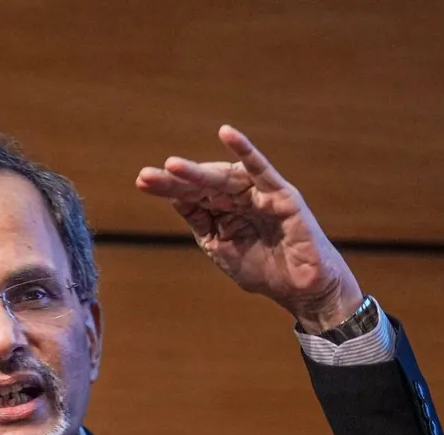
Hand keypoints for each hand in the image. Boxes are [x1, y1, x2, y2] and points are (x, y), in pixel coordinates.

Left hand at [135, 125, 362, 332]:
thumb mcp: (221, 247)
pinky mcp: (282, 195)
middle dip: (175, 180)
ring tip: (172, 165)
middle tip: (146, 176)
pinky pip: (262, 170)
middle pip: (203, 185)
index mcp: (225, 210)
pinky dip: (245, 150)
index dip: (168, 188)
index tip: (141, 181)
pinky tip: (227, 134)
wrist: (301, 291)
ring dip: (198, 171)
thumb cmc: (265, 268)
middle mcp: (241, 196)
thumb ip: (200, 222)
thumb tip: (175, 197)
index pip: (192, 195)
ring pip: (224, 178)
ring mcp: (261, 193)